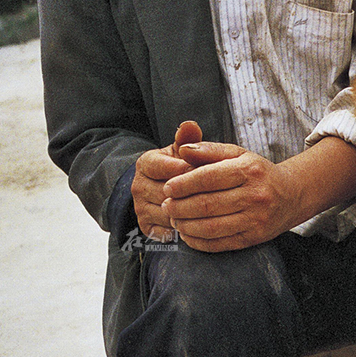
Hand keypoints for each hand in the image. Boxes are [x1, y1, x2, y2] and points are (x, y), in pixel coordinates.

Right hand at [130, 121, 202, 241]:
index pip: (166, 168)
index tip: (207, 174)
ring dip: (190, 213)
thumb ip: (187, 140)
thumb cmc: (179, 167)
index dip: (188, 171)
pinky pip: (167, 231)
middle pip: (167, 192)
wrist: (164, 190)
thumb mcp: (181, 152)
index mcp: (146, 163)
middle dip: (191, 194)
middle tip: (217, 195)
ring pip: (168, 213)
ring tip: (212, 211)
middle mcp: (138, 185)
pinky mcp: (146, 226)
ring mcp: (140, 207)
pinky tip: (201, 225)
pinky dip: (184, 230)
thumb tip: (190, 125)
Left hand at [162, 142, 301, 252]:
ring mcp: (256, 220)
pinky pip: (220, 244)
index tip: (167, 187)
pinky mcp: (254, 238)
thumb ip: (209, 150)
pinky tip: (187, 234)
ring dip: (186, 225)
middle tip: (165, 205)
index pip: (208, 178)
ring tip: (174, 219)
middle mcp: (255, 196)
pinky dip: (198, 241)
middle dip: (179, 207)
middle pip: (207, 204)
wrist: (291, 196)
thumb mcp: (238, 154)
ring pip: (211, 227)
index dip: (183, 184)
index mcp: (249, 171)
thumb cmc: (258, 173)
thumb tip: (182, 149)